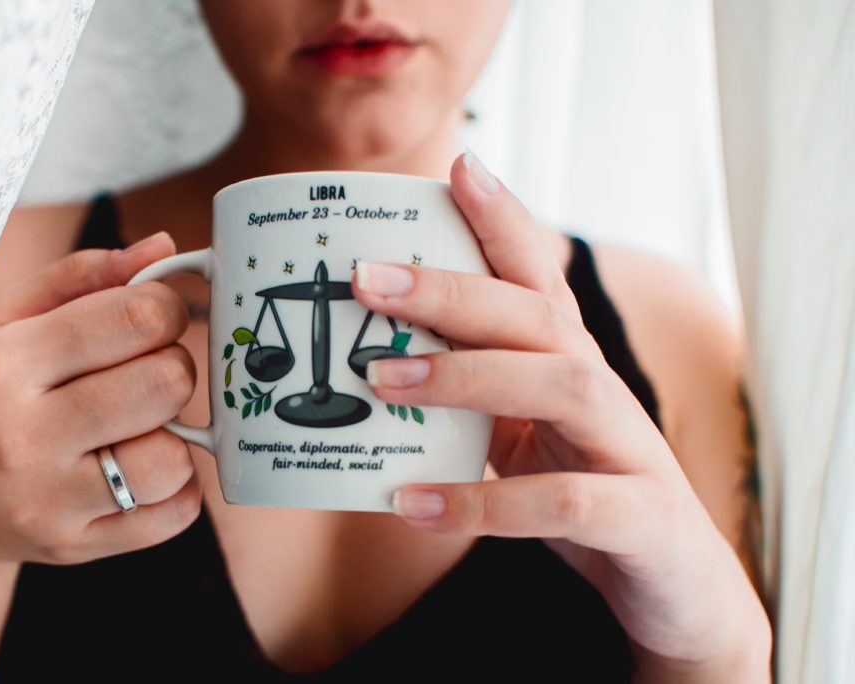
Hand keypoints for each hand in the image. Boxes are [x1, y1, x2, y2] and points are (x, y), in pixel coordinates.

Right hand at [0, 231, 202, 567]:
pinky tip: (142, 469)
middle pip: (167, 382)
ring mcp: (51, 501)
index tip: (154, 318)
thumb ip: (81, 278)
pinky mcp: (78, 546)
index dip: (167, 308)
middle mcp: (24, 435)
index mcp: (5, 364)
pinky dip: (177, 489)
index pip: (136, 317)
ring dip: (174, 435)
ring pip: (173, 458)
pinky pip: (176, 515)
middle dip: (173, 367)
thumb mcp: (1, 322)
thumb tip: (163, 249)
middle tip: (146, 372)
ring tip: (140, 426)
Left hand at [350, 152, 770, 678]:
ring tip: (379, 382)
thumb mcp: (524, 434)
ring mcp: (628, 447)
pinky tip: (412, 503)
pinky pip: (560, 504)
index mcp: (571, 361)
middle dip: (452, 291)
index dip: (506, 219)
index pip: (541, 276)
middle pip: (536, 315)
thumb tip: (374, 371)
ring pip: (560, 384)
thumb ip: (473, 398)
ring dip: (464, 377)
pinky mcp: (638, 515)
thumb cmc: (584, 491)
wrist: (674, 586)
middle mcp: (603, 388)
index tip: (460, 167)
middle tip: (369, 280)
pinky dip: (482, 503)